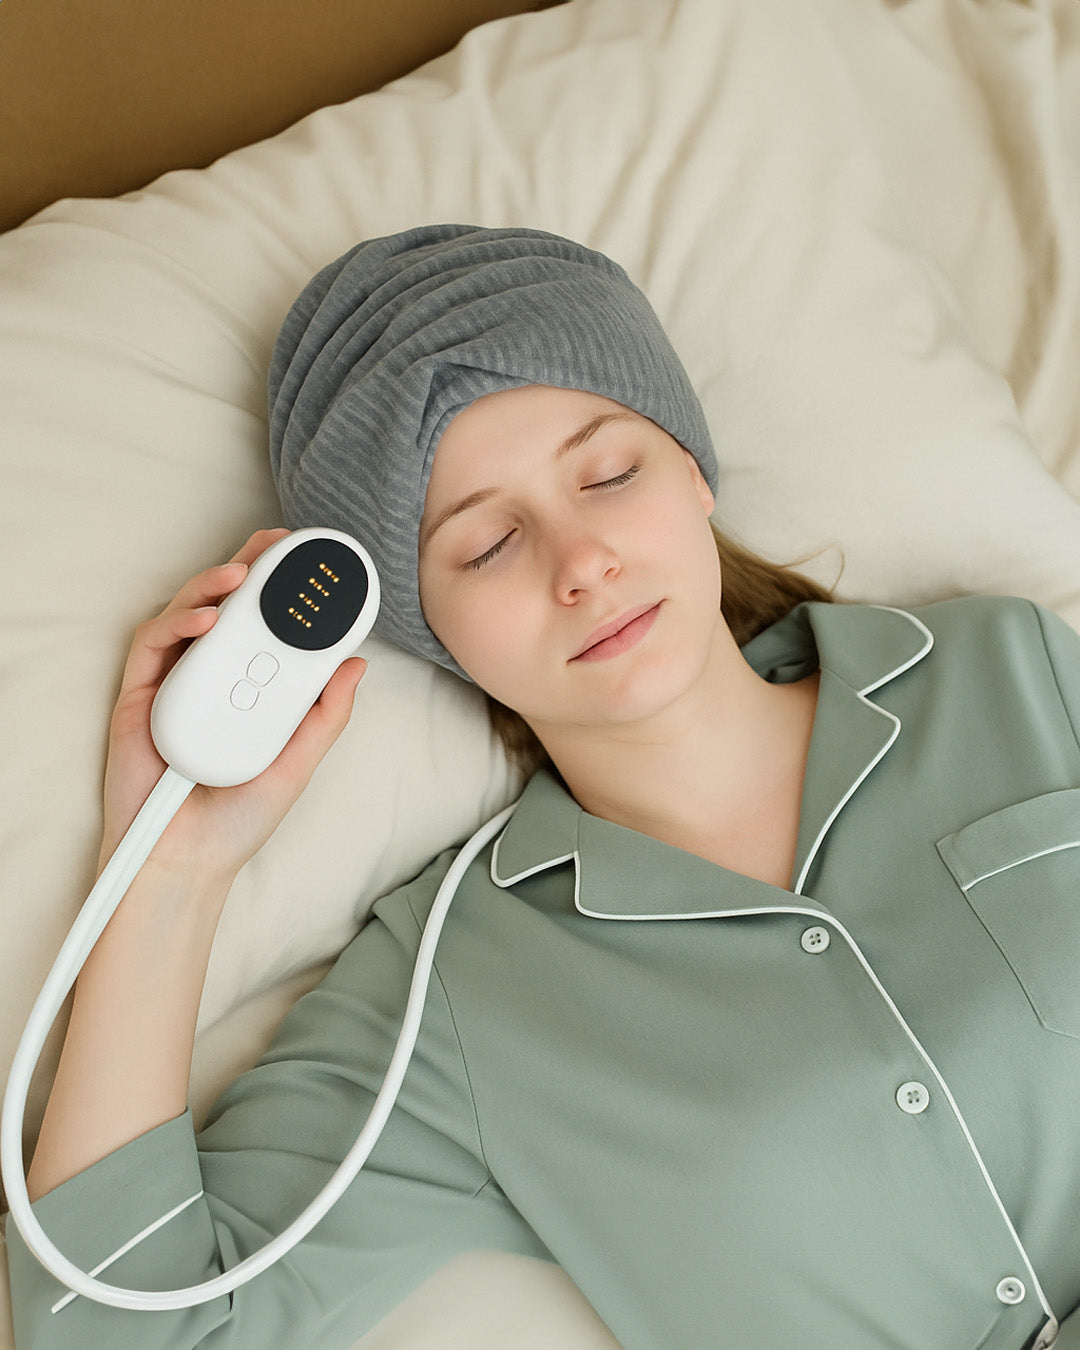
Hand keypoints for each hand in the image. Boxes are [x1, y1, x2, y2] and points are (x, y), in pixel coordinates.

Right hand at [97, 528, 367, 881]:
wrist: (188, 859)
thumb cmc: (240, 817)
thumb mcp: (299, 761)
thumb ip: (325, 715)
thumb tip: (356, 665)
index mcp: (251, 688)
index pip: (268, 627)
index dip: (286, 591)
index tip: (314, 565)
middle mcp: (212, 676)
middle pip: (227, 607)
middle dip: (251, 566)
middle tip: (277, 541)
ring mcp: (174, 682)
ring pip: (188, 613)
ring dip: (214, 584)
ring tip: (243, 574)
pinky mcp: (138, 694)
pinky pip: (152, 644)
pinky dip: (178, 623)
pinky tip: (207, 620)